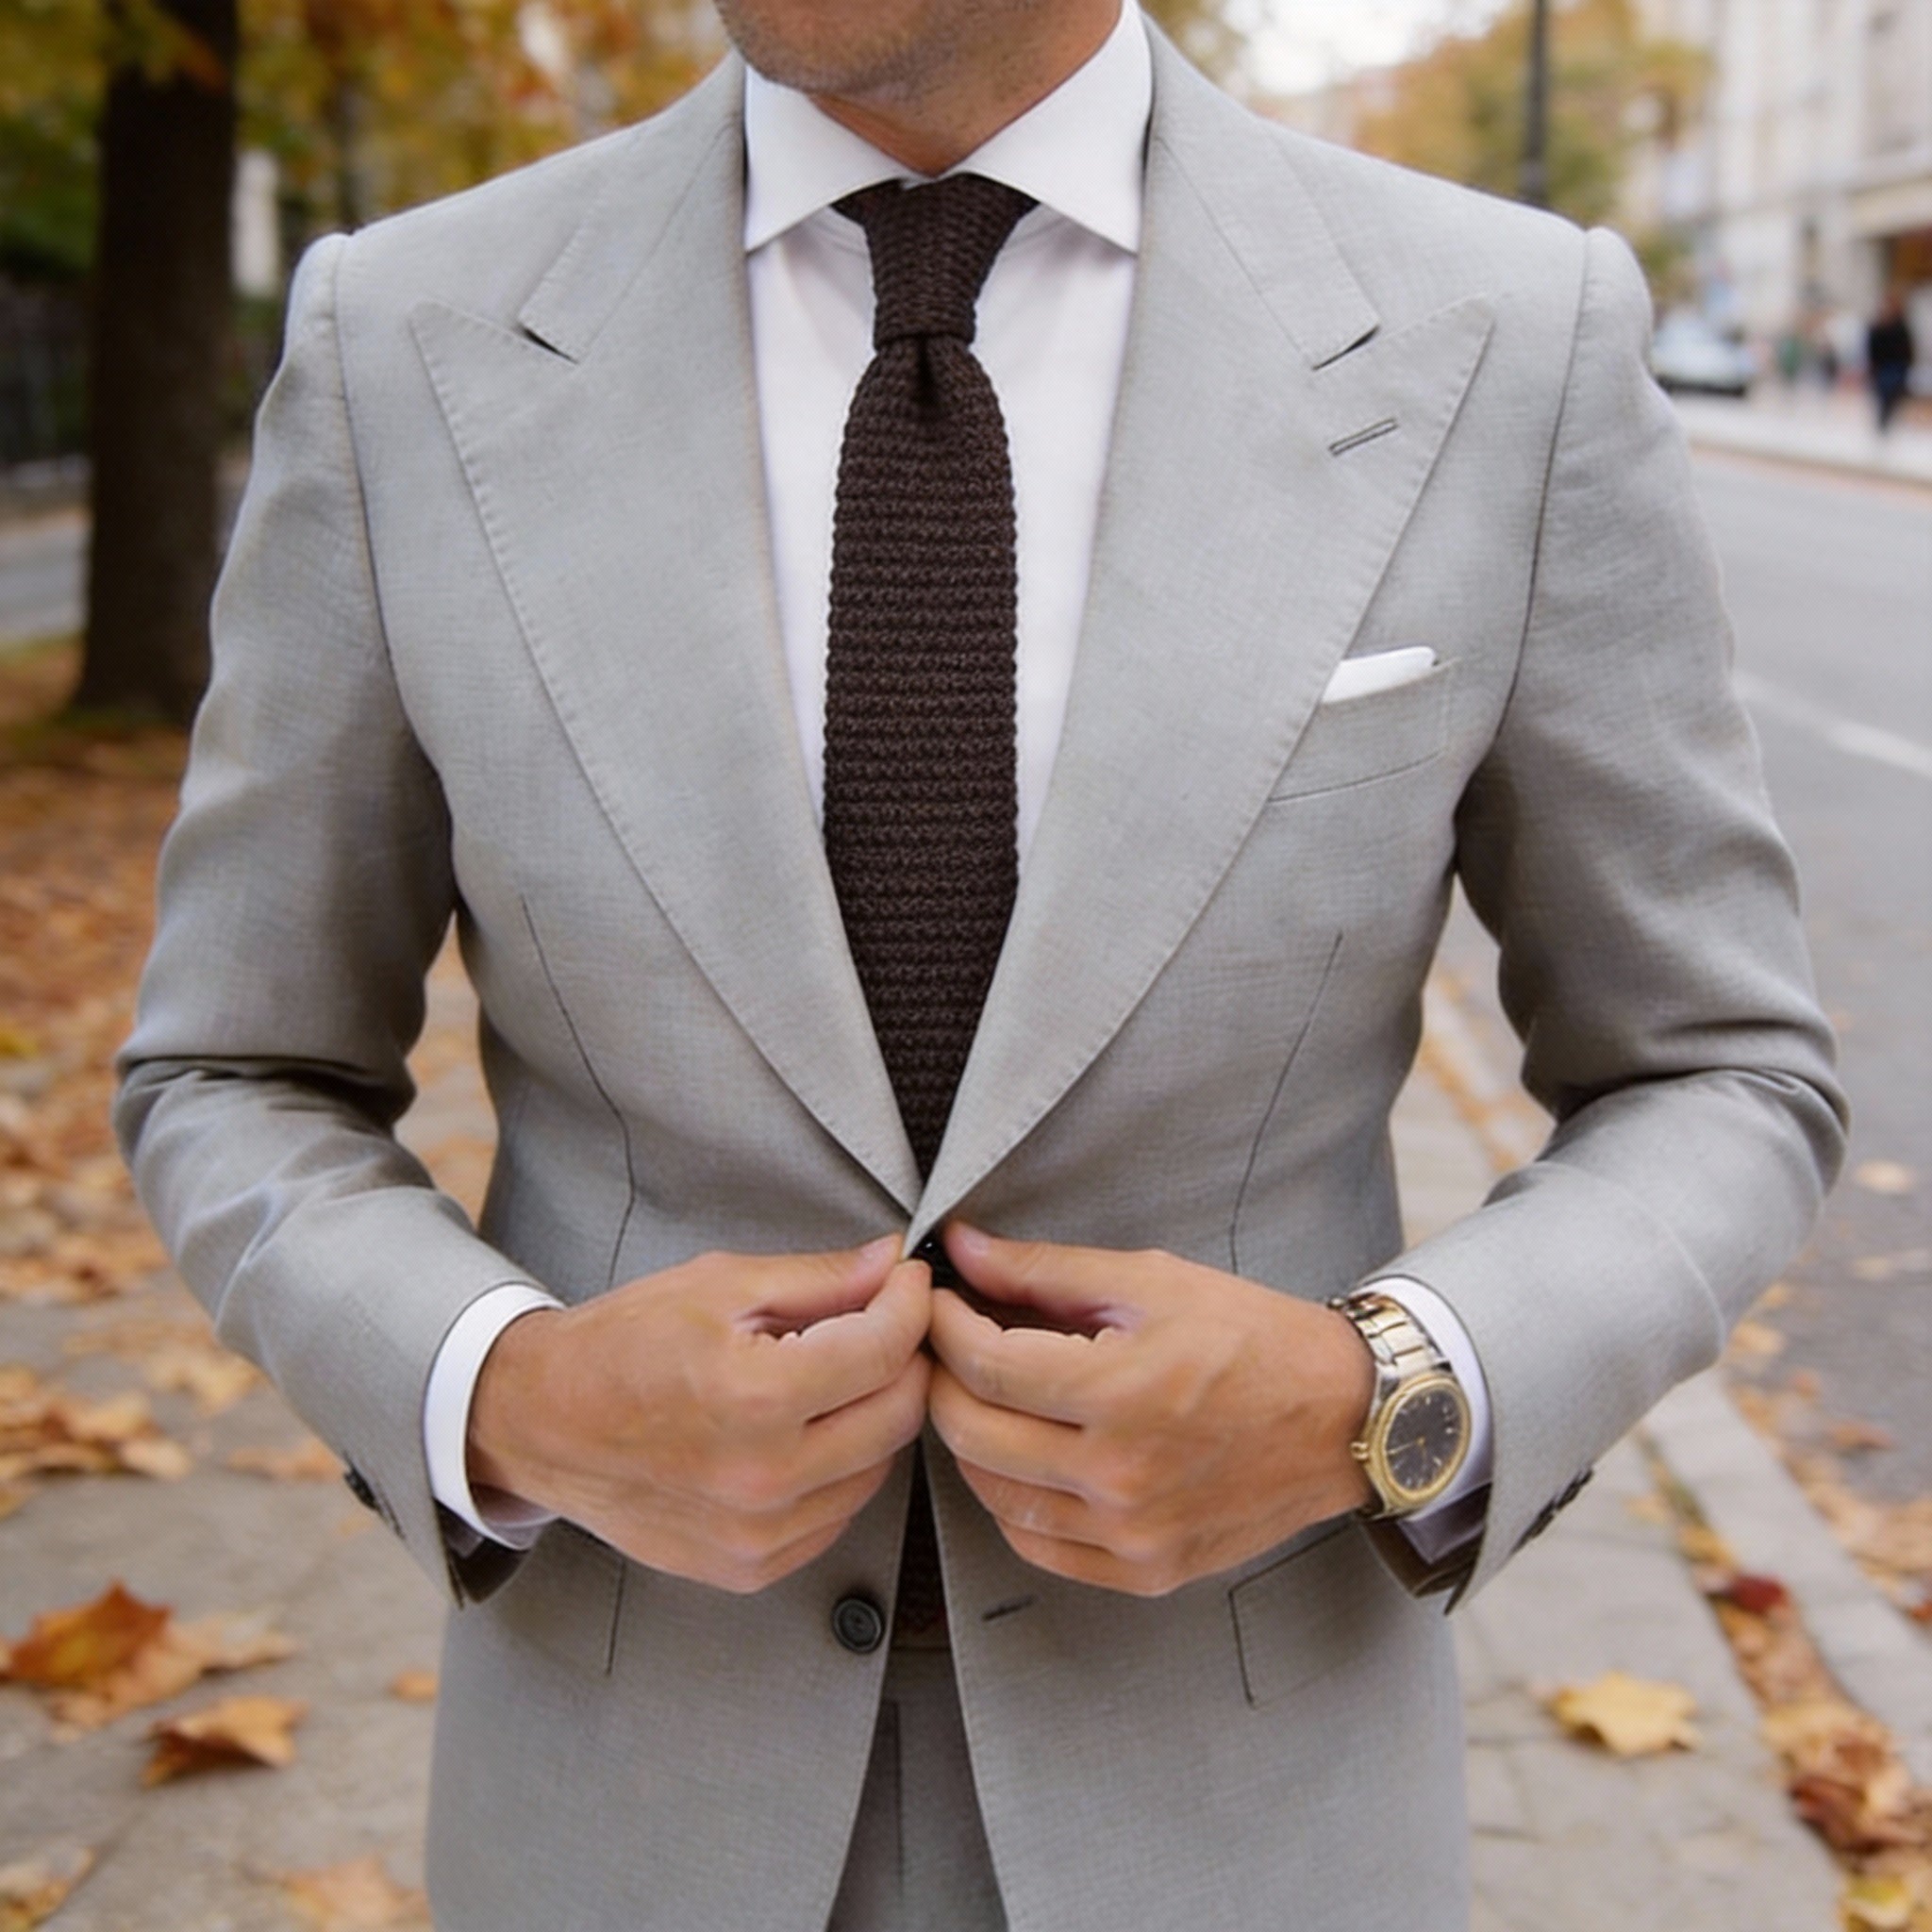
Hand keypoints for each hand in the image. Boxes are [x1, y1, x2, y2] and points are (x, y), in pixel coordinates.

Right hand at [468, 1237, 931, 1592]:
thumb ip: (820, 1278)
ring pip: (877, 1468)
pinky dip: (840, 1469)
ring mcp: (757, 1534)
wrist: (543, 1422)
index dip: (909, 1305)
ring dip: (874, 1415)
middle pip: (897, 1414)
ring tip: (834, 1376)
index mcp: (755, 1397)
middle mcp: (763, 1478)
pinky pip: (837, 1514)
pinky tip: (805, 1431)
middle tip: (882, 1322)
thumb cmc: (622, 1345)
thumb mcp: (720, 1284)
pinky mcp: (750, 1567)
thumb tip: (891, 1263)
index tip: (906, 1283)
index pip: (884, 1350)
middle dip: (904, 1358)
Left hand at [927, 1225, 1374, 1596]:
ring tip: (984, 1395)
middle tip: (946, 1345)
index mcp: (1121, 1392)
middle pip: (973, 1434)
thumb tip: (962, 1248)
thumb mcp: (1151, 1280)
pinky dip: (1012, 1501)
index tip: (937, 1300)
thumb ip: (1044, 1269)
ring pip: (994, 1495)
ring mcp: (1131, 1534)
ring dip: (971, 1441)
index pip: (984, 1364)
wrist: (1344, 1417)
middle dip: (942, 1380)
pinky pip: (1038, 1545)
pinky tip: (1024, 1457)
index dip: (943, 1325)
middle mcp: (1120, 1475)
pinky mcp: (1145, 1570)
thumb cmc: (1254, 1338)